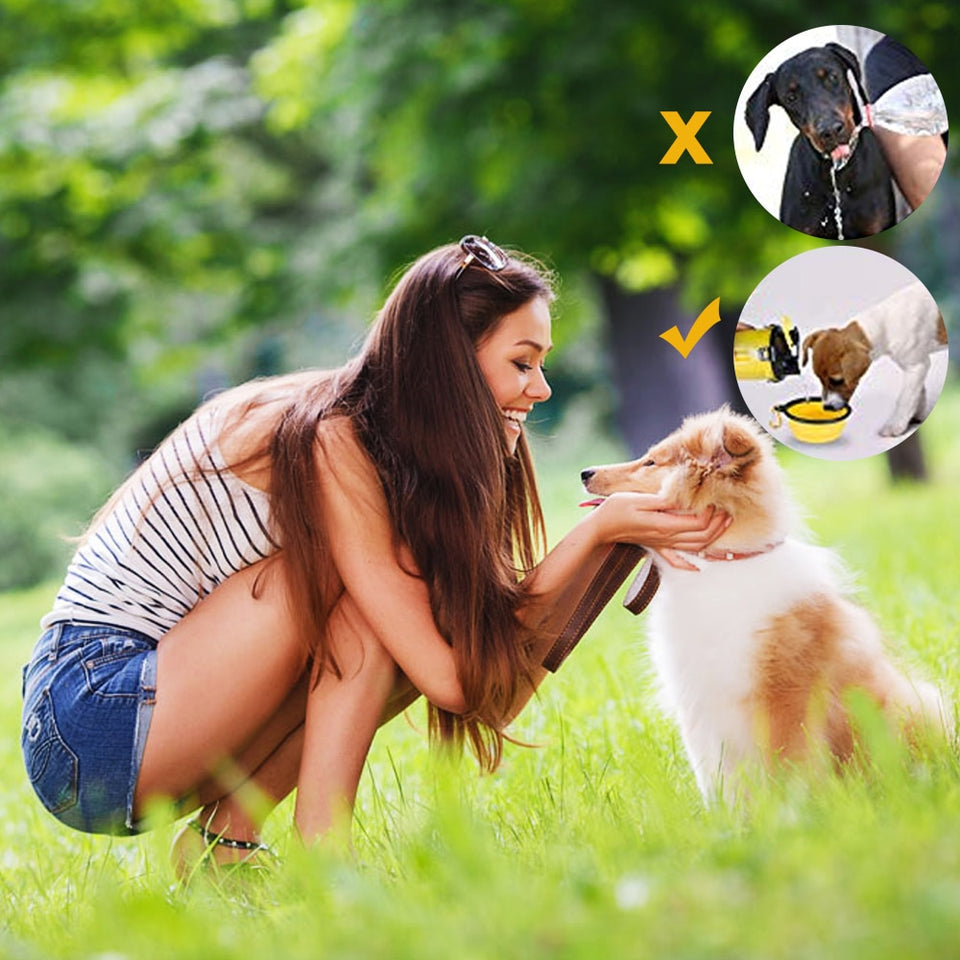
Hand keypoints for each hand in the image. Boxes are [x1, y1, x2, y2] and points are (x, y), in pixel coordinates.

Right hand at [588, 492, 729, 570]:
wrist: (600, 528)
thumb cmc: (616, 510)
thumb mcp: (638, 499)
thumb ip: (663, 500)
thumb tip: (682, 496)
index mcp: (664, 525)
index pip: (697, 523)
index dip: (710, 513)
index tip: (714, 500)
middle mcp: (667, 538)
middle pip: (702, 537)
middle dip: (719, 525)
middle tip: (728, 511)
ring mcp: (662, 545)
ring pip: (695, 547)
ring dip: (713, 538)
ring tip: (725, 524)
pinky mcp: (657, 546)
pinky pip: (677, 560)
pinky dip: (690, 565)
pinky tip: (699, 567)